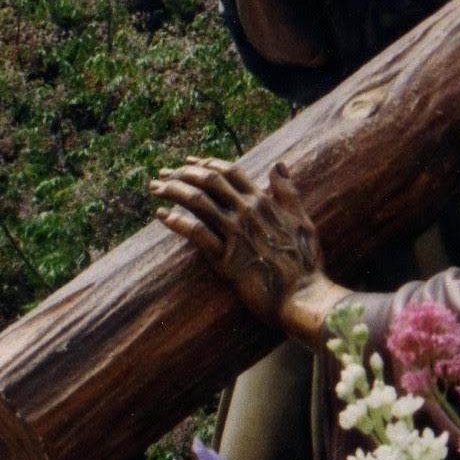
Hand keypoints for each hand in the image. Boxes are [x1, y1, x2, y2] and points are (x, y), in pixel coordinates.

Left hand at [151, 157, 325, 328]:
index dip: (205, 164)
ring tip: (155, 189)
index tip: (187, 163)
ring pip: (198, 202)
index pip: (230, 171)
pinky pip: (197, 233)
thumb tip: (278, 165)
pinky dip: (177, 222)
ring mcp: (236, 235)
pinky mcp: (226, 259)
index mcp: (264, 202)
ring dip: (173, 191)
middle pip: (209, 181)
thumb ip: (288, 193)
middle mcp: (248, 212)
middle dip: (182, 173)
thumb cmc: (305, 262)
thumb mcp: (302, 221)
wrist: (302, 296)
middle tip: (164, 174)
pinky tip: (162, 216)